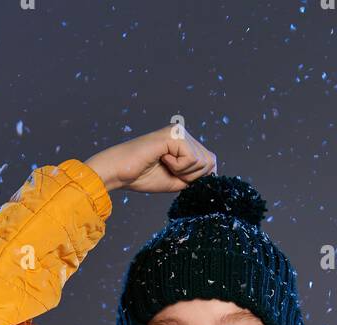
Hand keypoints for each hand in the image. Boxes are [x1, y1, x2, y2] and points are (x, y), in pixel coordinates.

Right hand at [84, 123, 216, 194]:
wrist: (121, 173)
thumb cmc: (144, 176)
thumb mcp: (178, 180)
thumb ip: (197, 176)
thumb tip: (215, 172)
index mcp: (184, 142)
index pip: (210, 161)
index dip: (199, 177)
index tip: (177, 176)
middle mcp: (183, 133)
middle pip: (210, 162)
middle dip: (191, 176)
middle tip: (169, 170)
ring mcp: (179, 131)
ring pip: (202, 161)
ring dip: (183, 172)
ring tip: (164, 164)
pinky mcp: (174, 134)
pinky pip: (191, 158)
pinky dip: (178, 167)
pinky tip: (162, 158)